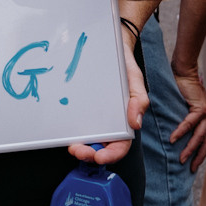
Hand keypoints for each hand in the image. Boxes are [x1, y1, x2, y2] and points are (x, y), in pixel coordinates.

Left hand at [70, 43, 149, 165]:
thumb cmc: (124, 65)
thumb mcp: (135, 80)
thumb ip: (139, 100)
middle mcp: (109, 122)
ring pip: (88, 139)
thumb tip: (135, 123)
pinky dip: (72, 132)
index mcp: (124, 120)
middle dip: (90, 155)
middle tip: (78, 151)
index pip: (120, 145)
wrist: (110, 47)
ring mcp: (95, 117)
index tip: (100, 158)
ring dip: (80, 147)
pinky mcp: (82, 109)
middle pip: (101, 147)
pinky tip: (65, 133)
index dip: (111, 155)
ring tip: (72, 146)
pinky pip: (77, 124)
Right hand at [169, 60, 205, 170]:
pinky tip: (173, 139)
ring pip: (200, 136)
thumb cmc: (180, 88)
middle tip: (189, 168)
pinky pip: (190, 123)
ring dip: (190, 148)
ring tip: (181, 158)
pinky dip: (181, 132)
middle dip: (198, 157)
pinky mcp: (200, 107)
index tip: (193, 165)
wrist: (184, 72)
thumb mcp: (182, 108)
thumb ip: (180, 119)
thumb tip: (170, 134)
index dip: (201, 154)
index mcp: (205, 119)